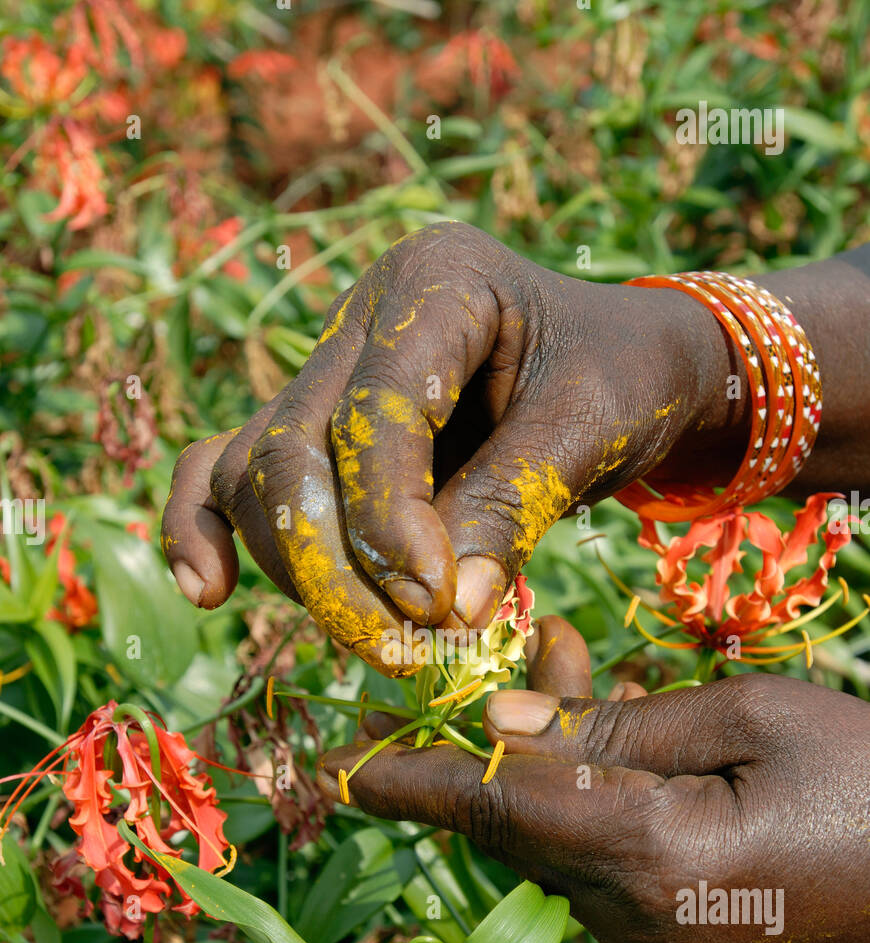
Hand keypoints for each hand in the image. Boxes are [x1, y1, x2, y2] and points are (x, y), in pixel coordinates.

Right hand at [161, 222, 736, 672]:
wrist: (623, 369)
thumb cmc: (621, 380)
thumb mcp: (592, 428)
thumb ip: (513, 507)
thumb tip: (443, 614)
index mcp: (437, 280)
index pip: (375, 408)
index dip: (391, 518)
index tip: (438, 606)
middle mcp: (359, 318)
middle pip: (291, 446)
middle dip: (333, 564)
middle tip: (397, 648)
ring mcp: (322, 373)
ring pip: (255, 474)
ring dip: (299, 572)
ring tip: (377, 642)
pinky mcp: (309, 431)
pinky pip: (227, 474)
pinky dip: (210, 532)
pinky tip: (206, 591)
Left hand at [317, 619, 869, 942]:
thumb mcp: (750, 719)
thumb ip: (614, 726)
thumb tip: (504, 723)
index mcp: (651, 860)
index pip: (498, 811)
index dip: (414, 784)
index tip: (340, 771)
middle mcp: (634, 930)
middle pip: (523, 828)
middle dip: (506, 743)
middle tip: (531, 649)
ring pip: (559, 852)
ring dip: (555, 775)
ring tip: (583, 681)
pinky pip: (601, 883)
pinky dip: (595, 818)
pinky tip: (631, 762)